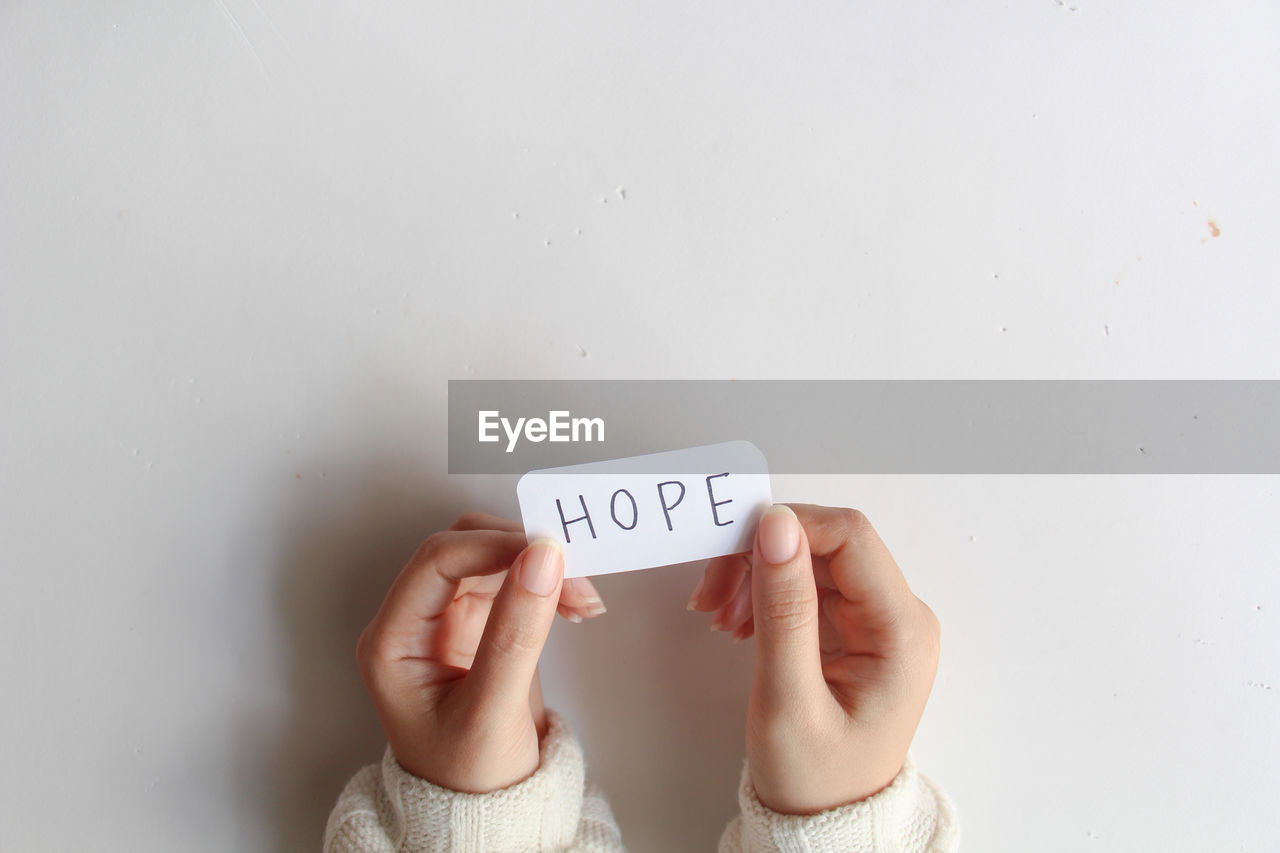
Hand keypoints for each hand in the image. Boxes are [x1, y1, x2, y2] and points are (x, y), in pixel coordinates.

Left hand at [356, 512, 605, 792]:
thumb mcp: (493, 711)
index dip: (493, 545)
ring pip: (494, 558)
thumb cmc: (471, 779)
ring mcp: (447, 621)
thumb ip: (516, 633)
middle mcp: (415, 621)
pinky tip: (576, 605)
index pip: (437, 561)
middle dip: (521, 551)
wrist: (486, 815)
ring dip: (540, 566)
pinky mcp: (480, 626)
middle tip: (572, 570)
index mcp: (393, 640)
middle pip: (465, 547)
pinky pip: (514, 581)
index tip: (548, 551)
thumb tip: (543, 558)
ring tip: (583, 597)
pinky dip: (546, 584)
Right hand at [687, 504, 940, 812]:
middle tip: (712, 591)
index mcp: (901, 632)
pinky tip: (739, 622)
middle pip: (826, 543)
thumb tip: (776, 526)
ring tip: (719, 615)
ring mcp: (877, 622)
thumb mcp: (789, 698)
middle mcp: (898, 617)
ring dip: (758, 574)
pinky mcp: (853, 629)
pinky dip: (765, 593)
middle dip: (763, 556)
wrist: (824, 823)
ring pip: (810, 559)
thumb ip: (783, 608)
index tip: (731, 552)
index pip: (850, 536)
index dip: (788, 528)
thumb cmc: (816, 778)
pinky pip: (806, 584)